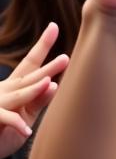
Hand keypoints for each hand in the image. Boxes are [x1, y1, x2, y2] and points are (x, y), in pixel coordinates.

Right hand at [0, 23, 68, 158]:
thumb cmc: (4, 131)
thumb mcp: (26, 115)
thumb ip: (38, 101)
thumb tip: (54, 85)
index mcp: (15, 87)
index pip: (31, 63)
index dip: (43, 46)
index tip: (53, 26)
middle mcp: (6, 90)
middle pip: (29, 77)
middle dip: (47, 69)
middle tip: (66, 58)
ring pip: (19, 95)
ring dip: (34, 90)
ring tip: (49, 83)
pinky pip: (6, 118)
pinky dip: (17, 124)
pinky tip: (27, 129)